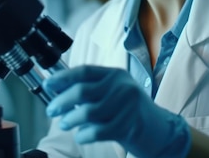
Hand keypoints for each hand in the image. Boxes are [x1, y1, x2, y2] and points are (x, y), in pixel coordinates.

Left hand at [43, 65, 190, 157]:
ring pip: (88, 112)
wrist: (160, 132)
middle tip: (52, 110)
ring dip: (71, 120)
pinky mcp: (129, 124)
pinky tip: (82, 136)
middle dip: (62, 101)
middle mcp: (122, 85)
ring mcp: (127, 104)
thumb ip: (92, 92)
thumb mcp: (114, 95)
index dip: (63, 78)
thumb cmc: (131, 114)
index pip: (84, 71)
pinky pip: (98, 130)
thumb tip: (58, 92)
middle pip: (82, 90)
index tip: (48, 85)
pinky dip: (85, 135)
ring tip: (65, 124)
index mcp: (116, 74)